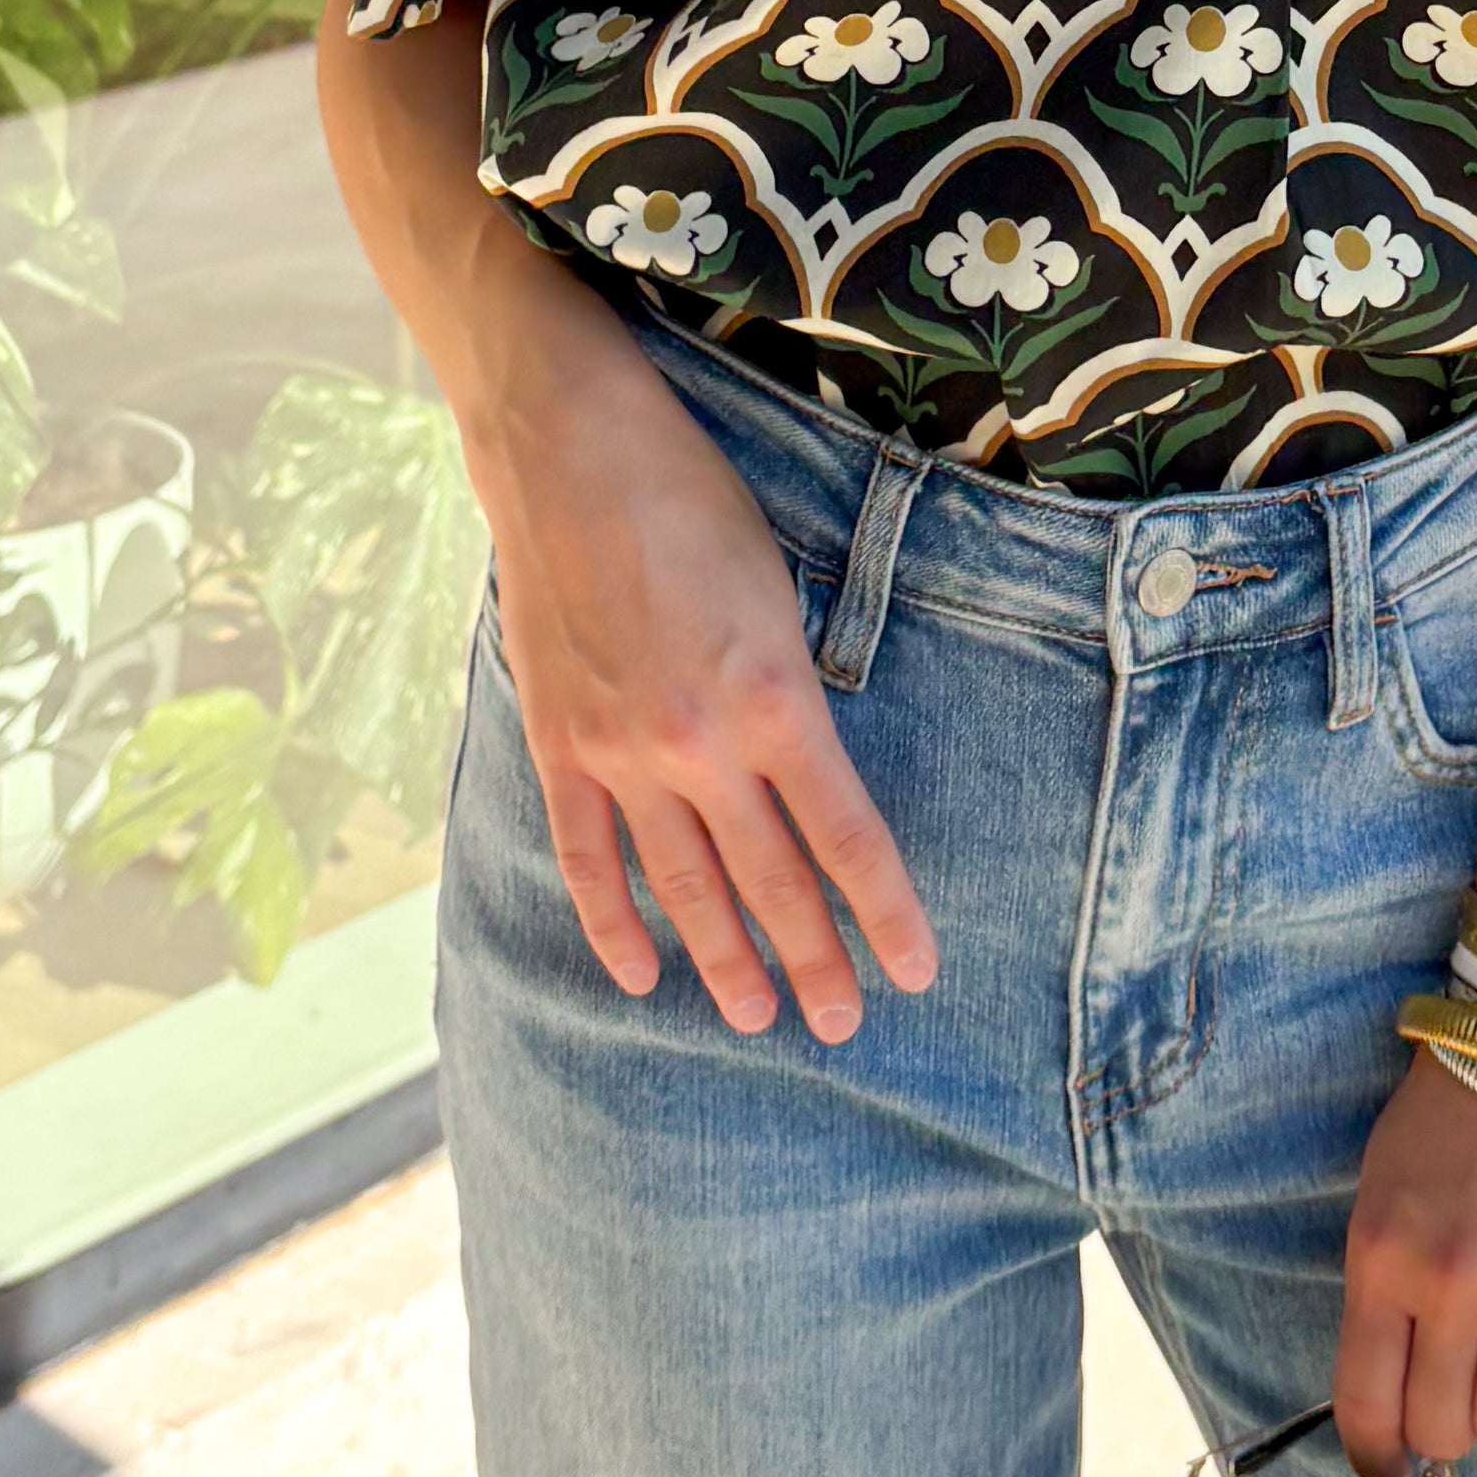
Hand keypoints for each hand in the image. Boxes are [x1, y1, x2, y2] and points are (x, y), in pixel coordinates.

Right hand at [462, 333, 934, 1043]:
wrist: (569, 450)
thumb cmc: (692, 499)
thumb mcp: (780, 588)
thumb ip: (792, 689)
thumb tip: (808, 767)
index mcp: (774, 700)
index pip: (847, 838)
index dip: (885, 914)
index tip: (916, 973)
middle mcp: (699, 747)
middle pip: (771, 882)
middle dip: (814, 962)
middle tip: (842, 1026)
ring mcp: (620, 754)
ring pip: (683, 888)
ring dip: (726, 961)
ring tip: (759, 1017)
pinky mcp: (560, 746)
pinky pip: (587, 858)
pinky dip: (612, 924)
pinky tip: (641, 974)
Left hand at [1332, 1050, 1476, 1476]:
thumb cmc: (1451, 1114)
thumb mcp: (1382, 1191)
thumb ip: (1383, 1285)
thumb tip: (1394, 1385)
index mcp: (1382, 1261)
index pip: (1366, 1404)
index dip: (1374, 1456)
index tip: (1386, 1470)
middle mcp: (1451, 1288)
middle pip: (1443, 1430)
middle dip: (1443, 1433)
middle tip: (1455, 1402)